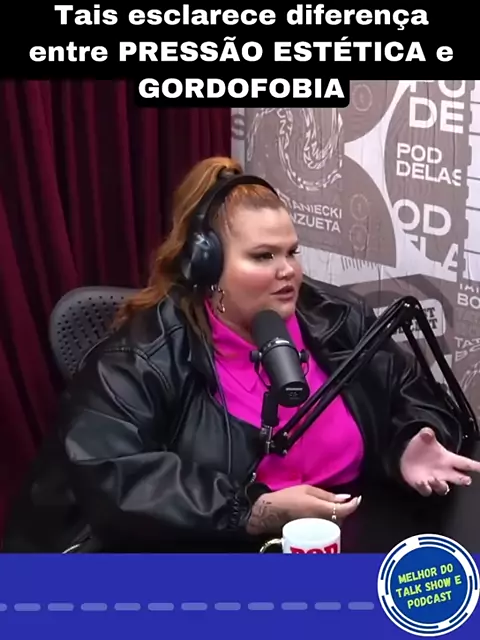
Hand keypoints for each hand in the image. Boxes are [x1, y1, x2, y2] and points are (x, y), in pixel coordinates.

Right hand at [246, 485, 360, 535]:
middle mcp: (322, 521)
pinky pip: (328, 528)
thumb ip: (328, 495)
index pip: (344, 510)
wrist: (272, 512)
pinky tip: (326, 517)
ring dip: (338, 517)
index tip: (357, 498)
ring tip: (332, 508)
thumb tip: (346, 497)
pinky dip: (331, 522)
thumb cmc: (288, 497)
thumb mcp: (308, 489)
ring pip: (336, 524)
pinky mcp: (314, 534)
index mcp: (321, 508)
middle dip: (344, 510)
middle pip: (342, 518)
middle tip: (341, 501)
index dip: (354, 505)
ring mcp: (318, 529)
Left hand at [400, 427, 479, 496]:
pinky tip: (421, 482)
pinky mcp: (423, 486)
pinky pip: (427, 491)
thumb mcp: (424, 438)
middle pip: (458, 478)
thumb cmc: (421, 447)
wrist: (406, 455)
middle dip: (463, 480)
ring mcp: (434, 480)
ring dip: (441, 485)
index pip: (465, 463)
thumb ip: (427, 434)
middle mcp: (444, 472)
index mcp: (448, 460)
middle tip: (466, 479)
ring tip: (434, 479)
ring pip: (443, 488)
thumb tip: (427, 431)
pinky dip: (425, 488)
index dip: (476, 466)